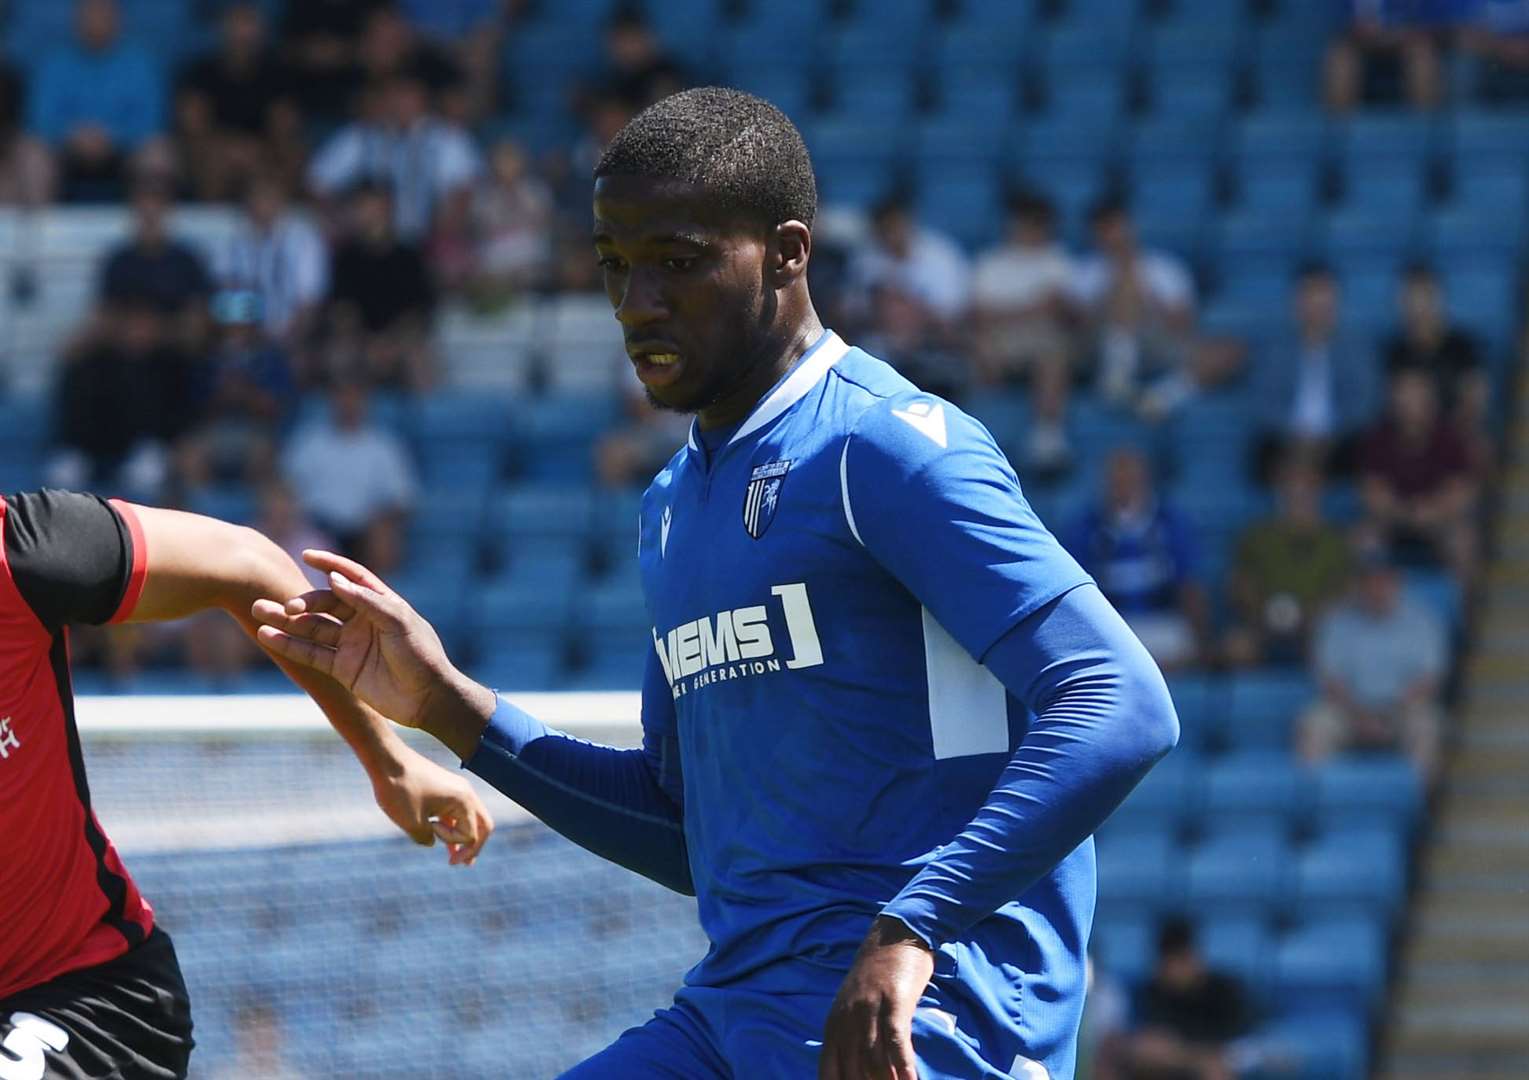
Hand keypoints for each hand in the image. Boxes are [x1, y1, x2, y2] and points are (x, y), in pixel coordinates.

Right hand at [252, 550, 495, 755]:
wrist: (427, 699)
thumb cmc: (421, 655)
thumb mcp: (398, 623)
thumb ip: (367, 601)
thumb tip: (336, 580)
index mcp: (381, 603)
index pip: (352, 577)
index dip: (331, 564)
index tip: (308, 555)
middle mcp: (362, 621)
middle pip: (326, 603)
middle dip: (304, 601)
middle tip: (287, 605)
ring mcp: (350, 644)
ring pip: (312, 628)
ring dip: (287, 621)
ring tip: (259, 611)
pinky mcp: (342, 668)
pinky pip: (311, 654)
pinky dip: (289, 645)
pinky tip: (267, 636)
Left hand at [371, 748, 493, 865]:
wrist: (386, 759)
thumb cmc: (399, 789)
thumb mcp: (412, 823)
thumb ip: (427, 839)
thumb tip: (432, 841)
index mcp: (463, 800)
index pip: (470, 834)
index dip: (453, 842)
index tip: (432, 832)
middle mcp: (465, 793)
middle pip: (483, 825)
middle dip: (474, 846)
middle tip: (465, 864)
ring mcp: (456, 789)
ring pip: (470, 818)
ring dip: (464, 837)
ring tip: (457, 858)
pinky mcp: (444, 788)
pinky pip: (456, 811)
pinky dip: (453, 826)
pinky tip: (443, 840)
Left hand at [819, 916, 935, 1079]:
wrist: (896, 933)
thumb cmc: (878, 975)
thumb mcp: (853, 1005)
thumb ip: (849, 1035)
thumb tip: (856, 1069)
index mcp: (834, 1024)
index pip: (829, 1070)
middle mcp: (847, 1019)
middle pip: (852, 1070)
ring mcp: (869, 1010)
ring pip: (872, 1059)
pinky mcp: (893, 1002)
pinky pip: (896, 1040)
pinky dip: (903, 1065)